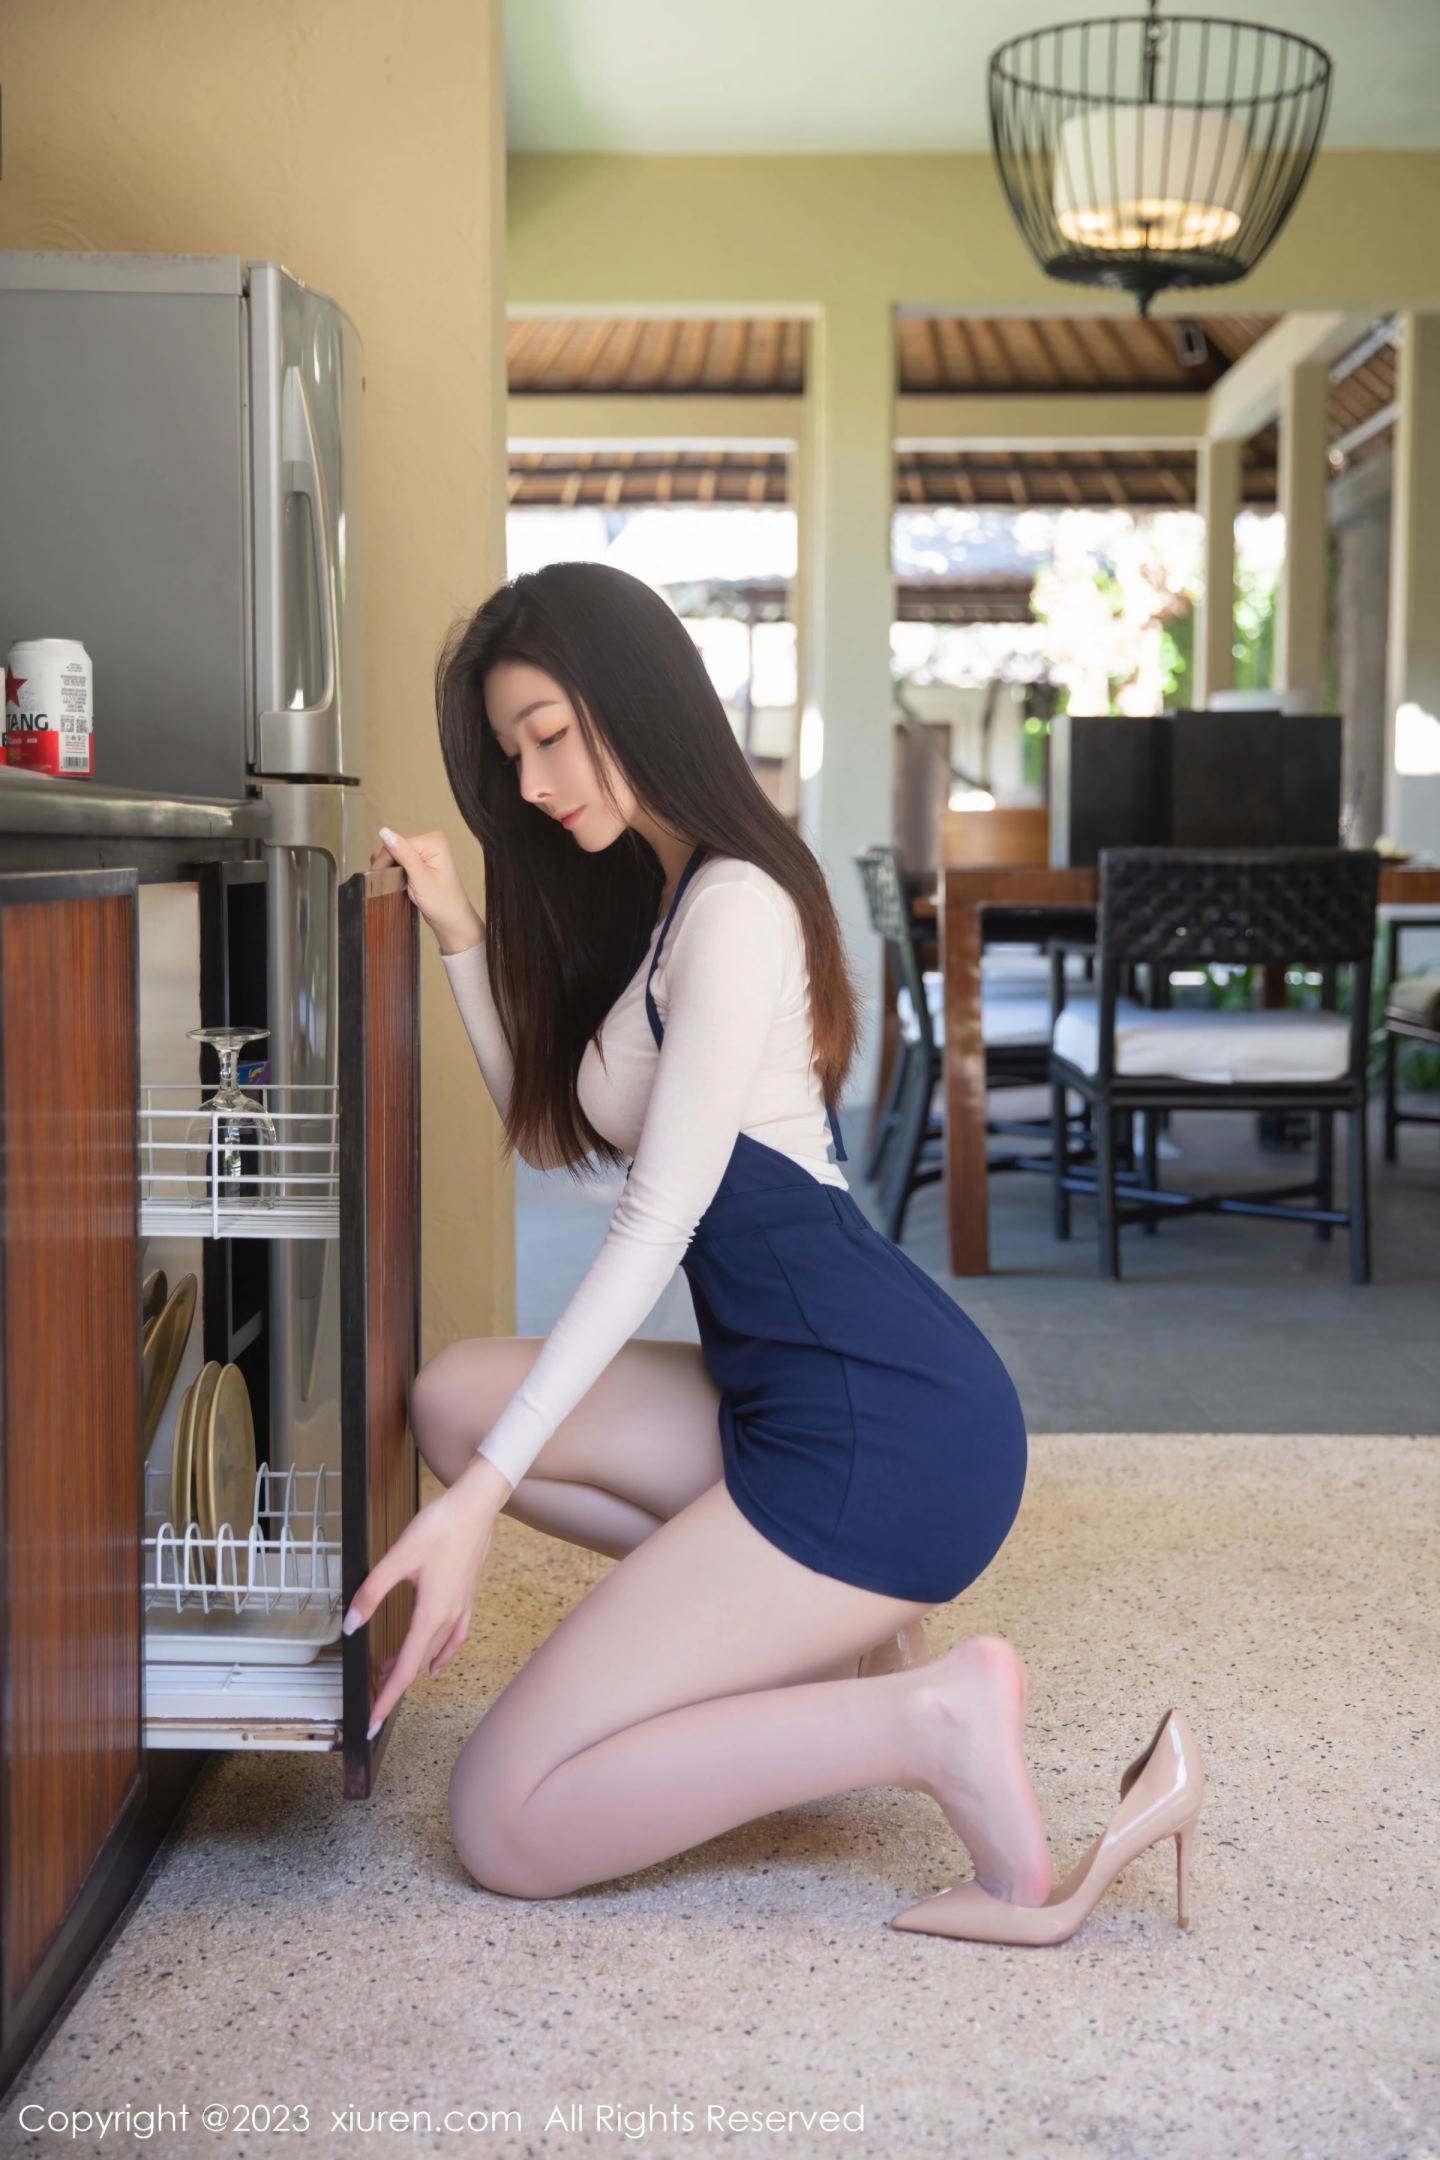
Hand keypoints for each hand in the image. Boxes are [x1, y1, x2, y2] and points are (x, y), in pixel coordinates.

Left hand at [342, 1479, 498, 1736]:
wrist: (476, 1507)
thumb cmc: (440, 1528)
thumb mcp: (397, 1559)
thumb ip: (371, 1593)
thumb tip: (351, 1624)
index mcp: (430, 1615)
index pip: (404, 1669)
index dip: (386, 1698)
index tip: (372, 1722)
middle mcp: (447, 1619)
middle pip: (417, 1665)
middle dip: (392, 1684)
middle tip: (369, 1696)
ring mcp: (460, 1609)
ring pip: (433, 1652)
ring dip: (410, 1667)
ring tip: (388, 1673)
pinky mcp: (465, 1597)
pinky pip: (454, 1637)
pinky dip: (442, 1653)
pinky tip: (436, 1661)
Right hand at [371, 825, 483, 954]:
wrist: (451, 920)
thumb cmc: (441, 902)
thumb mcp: (420, 878)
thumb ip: (403, 855)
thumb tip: (384, 832)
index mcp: (434, 841)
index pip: (398, 843)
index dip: (384, 859)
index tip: (375, 877)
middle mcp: (431, 841)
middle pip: (396, 846)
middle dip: (386, 863)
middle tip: (381, 882)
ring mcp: (427, 850)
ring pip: (395, 853)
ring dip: (389, 867)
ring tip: (386, 883)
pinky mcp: (422, 860)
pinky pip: (401, 860)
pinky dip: (394, 870)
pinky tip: (392, 880)